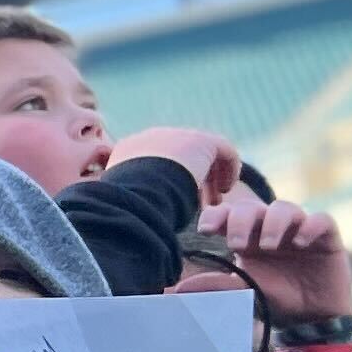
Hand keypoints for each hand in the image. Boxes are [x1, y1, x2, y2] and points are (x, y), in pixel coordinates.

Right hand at [111, 126, 239, 203]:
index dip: (169, 181)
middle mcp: (152, 137)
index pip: (155, 160)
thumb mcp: (124, 200)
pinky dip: (227, 169)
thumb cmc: (129, 204)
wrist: (139, 188)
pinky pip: (222, 150)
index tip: (176, 202)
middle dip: (192, 178)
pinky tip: (225, 189)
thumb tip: (135, 215)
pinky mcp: (201, 140)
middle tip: (202, 204)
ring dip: (210, 177)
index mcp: (129, 150)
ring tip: (216, 201)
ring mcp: (177, 135)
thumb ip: (131, 198)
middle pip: (180, 155)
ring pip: (201, 154)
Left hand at [200, 190, 351, 324]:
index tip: (205, 229)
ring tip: (269, 245)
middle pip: (253, 207)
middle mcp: (270, 226)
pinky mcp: (326, 236)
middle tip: (236, 243)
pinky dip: (310, 226)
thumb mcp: (244, 290)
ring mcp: (298, 228)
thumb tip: (177, 289)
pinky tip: (302, 242)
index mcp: (246, 235)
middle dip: (241, 220)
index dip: (215, 215)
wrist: (312, 315)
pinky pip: (321, 220)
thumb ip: (216, 285)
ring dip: (274, 223)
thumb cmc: (275, 297)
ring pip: (285, 208)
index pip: (228, 214)